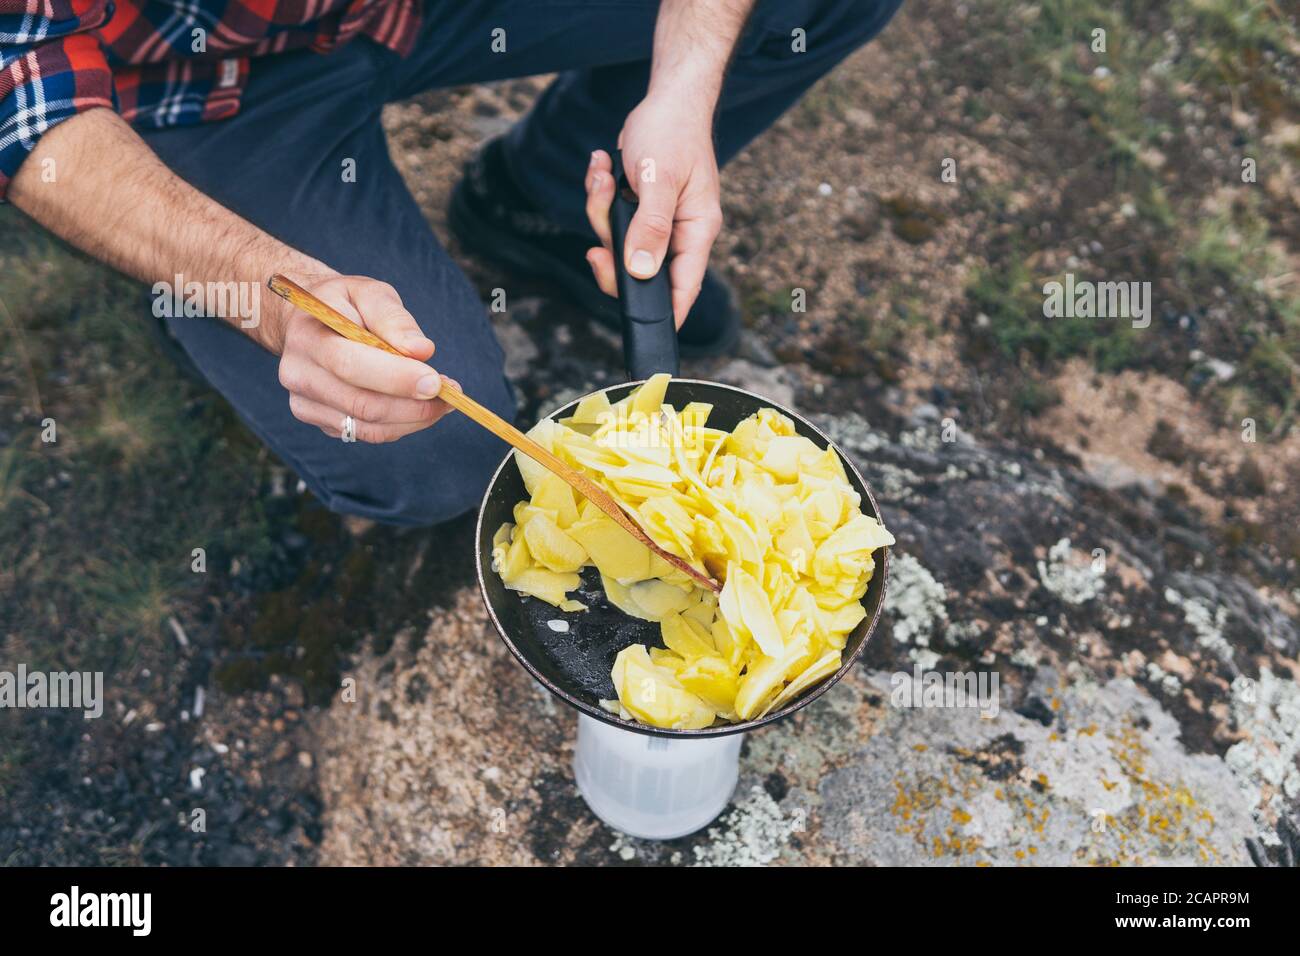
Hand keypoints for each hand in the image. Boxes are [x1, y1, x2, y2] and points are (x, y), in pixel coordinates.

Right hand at [272, 272, 453, 442]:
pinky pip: (367, 434)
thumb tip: (421, 350)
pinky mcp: (319, 421)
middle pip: (361, 404)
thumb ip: (393, 317)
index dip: (396, 378)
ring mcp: (305, 404)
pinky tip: (419, 408)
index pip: (350, 365)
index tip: (436, 382)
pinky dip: (400, 425)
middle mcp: (299, 375)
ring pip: (368, 427)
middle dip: (413, 404)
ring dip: (413, 419)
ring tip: (443, 402)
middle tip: (450, 395)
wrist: (307, 321)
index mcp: (308, 337)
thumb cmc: (344, 303)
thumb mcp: (368, 292)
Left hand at [583, 95, 722, 326]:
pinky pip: (610, 219)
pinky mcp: (638, 208)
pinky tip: (601, 166)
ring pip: (617, 243)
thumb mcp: (660, 178)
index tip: (645, 334)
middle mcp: (679, 232)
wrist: (667, 97)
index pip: (684, 286)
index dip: (665, 314)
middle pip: (640, 271)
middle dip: (610, 254)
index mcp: (697, 230)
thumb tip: (640, 271)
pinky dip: (600, 194)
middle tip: (594, 249)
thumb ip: (650, 226)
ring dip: (601, 210)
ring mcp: (657, 222)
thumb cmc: (672, 131)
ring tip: (603, 174)